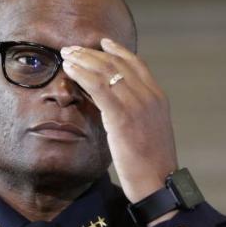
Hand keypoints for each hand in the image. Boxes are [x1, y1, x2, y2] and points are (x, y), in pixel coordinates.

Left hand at [61, 38, 178, 211]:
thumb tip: (116, 105)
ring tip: (67, 55)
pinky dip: (82, 74)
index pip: (137, 64)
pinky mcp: (122, 116)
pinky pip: (98, 86)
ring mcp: (137, 105)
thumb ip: (136, 113)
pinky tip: (69, 70)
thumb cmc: (151, 164)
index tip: (102, 43)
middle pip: (118, 64)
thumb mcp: (148, 130)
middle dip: (92, 53)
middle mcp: (149, 96)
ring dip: (83, 60)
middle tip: (73, 48)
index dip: (118, 51)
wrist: (158, 184)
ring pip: (106, 71)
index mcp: (158, 97)